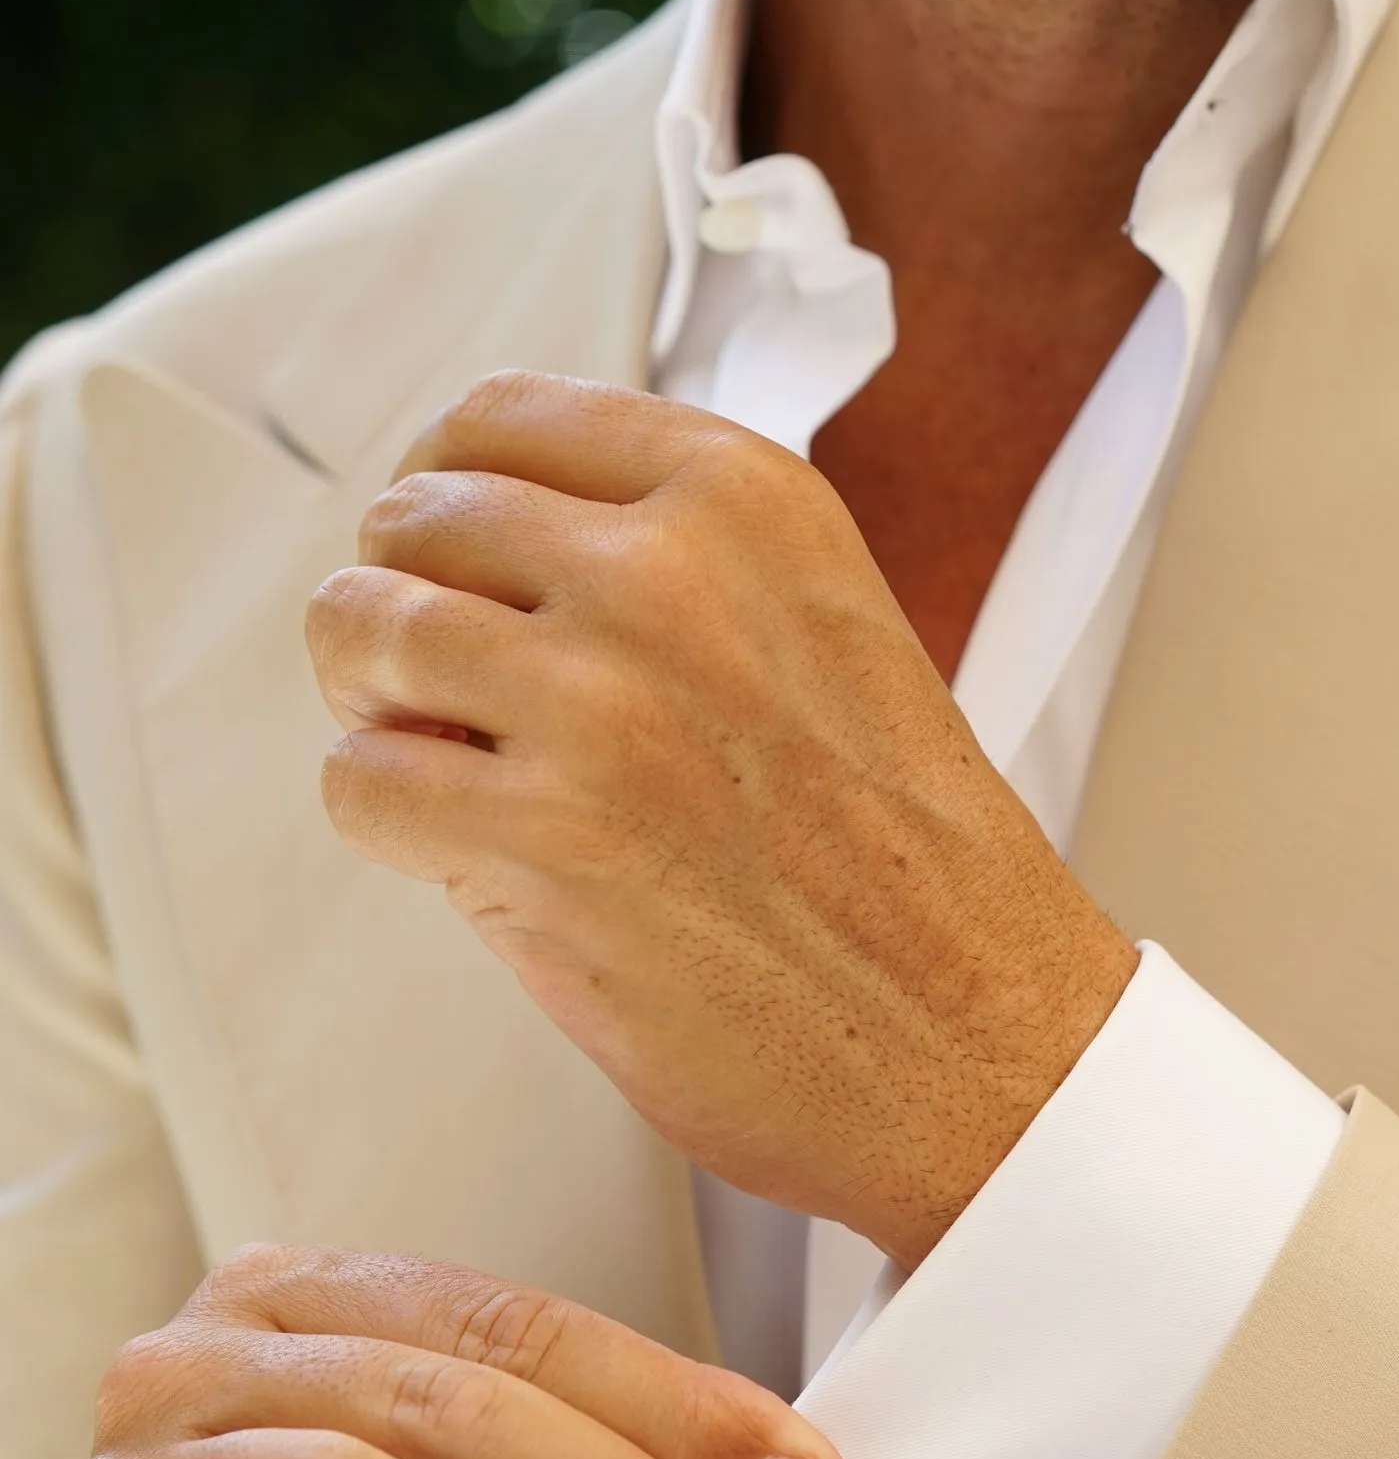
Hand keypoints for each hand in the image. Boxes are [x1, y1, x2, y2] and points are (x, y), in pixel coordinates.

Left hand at [305, 372, 1138, 1269]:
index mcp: (742, 500)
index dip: (444, 500)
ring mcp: (597, 702)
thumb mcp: (821, 630)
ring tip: (447, 768)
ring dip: (377, 708)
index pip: (496, 422)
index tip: (453, 566)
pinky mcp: (543, 838)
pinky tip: (471, 856)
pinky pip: (360, 785)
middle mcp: (663, 574)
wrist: (979, 1036)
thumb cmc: (906, 868)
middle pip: (411, 523)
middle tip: (445, 695)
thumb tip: (483, 558)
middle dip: (405, 607)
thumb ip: (678, 568)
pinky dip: (390, 825)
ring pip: (359, 631)